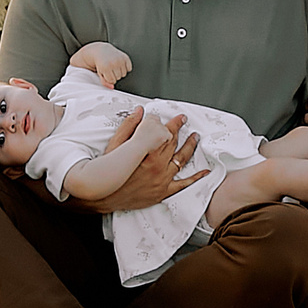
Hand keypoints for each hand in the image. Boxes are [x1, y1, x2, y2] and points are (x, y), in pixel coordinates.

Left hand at [71, 41, 133, 86]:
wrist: (101, 51)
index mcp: (106, 67)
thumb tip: (112, 87)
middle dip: (114, 75)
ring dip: (120, 72)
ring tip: (114, 67)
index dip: (109, 78)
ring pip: (124, 74)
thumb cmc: (100, 63)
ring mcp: (120, 60)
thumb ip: (105, 82)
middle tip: (110, 69)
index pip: (112, 81)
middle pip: (118, 78)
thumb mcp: (100, 73)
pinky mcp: (125, 57)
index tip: (106, 73)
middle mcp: (113, 63)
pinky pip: (129, 68)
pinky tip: (120, 64)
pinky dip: (126, 68)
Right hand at [74, 111, 204, 212]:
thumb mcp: (115, 145)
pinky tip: (204, 171)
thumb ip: (129, 127)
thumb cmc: (107, 171)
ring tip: (195, 138)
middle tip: (184, 123)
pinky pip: (183, 185)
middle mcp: (158, 166)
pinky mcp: (162, 192)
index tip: (179, 117)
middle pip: (173, 144)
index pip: (166, 133)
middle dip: (180, 131)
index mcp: (147, 153)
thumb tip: (140, 112)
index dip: (174, 123)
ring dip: (190, 147)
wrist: (102, 196)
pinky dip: (196, 178)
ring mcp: (162, 180)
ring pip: (181, 160)